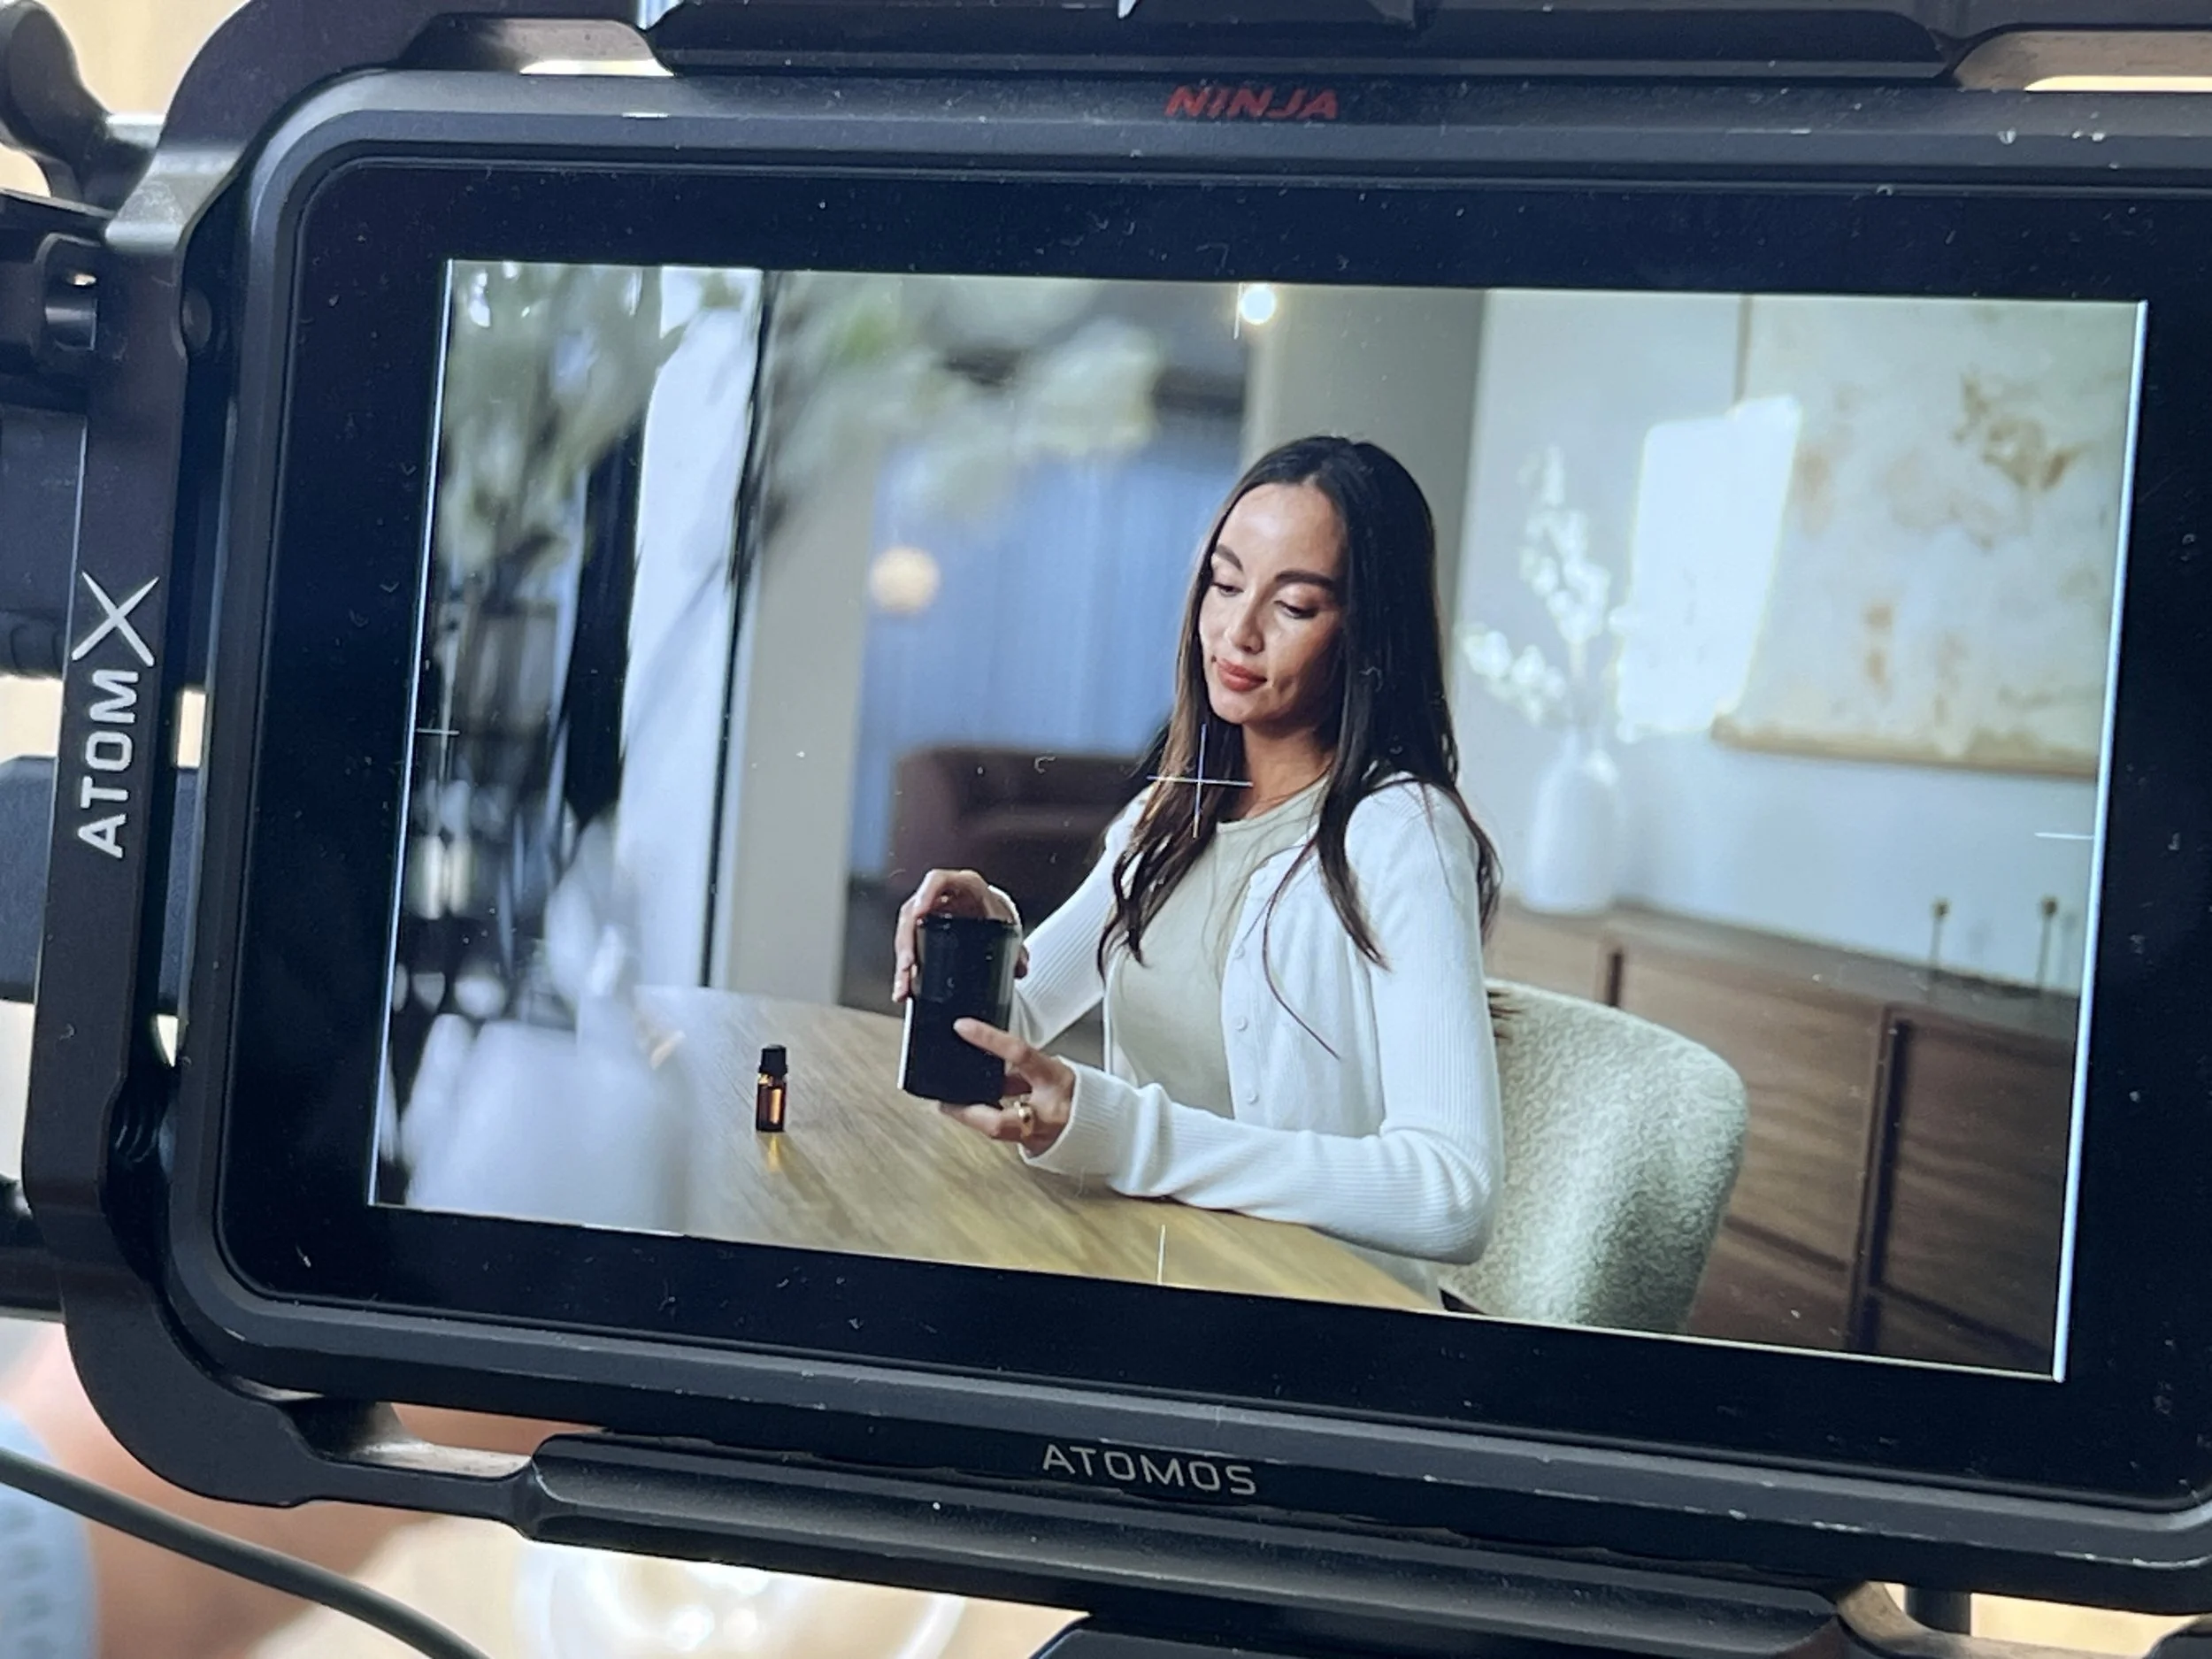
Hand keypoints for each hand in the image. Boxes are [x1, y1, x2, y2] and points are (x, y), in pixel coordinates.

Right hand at [892, 868, 1028, 1002]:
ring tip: (904, 986)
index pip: (938, 880)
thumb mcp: (1005, 924)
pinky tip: (905, 988)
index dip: (925, 894)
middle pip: (913, 912)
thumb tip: (1020, 967)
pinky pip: (908, 947)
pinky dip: (906, 969)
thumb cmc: (996, 914)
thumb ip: (1016, 947)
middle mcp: (940, 896)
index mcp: (963, 886)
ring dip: (903, 961)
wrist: (991, 916)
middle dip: (907, 942)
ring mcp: (927, 912)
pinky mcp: (920, 930)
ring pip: (906, 933)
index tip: (919, 914)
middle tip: (908, 965)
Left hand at [937, 1018, 1073, 1154]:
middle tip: (943, 1101)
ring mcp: (1041, 1135)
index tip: (963, 1028)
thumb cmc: (1085, 1094)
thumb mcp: (1055, 1069)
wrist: (1108, 1127)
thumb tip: (992, 1057)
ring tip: (954, 1105)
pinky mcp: (1037, 1149)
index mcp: (1056, 1080)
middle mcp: (1048, 1112)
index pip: (1019, 1054)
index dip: (989, 1039)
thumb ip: (1024, 1067)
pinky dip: (993, 1122)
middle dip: (965, 1111)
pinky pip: (1007, 1135)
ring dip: (974, 1116)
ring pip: (998, 1129)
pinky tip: (983, 1114)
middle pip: (996, 1119)